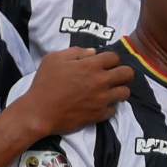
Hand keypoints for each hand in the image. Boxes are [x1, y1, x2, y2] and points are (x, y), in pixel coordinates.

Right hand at [13, 47, 133, 135]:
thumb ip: (76, 52)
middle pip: (127, 73)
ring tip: (110, 91)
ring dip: (119, 89)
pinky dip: (109, 106)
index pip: (115, 57)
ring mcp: (102, 99)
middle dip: (123, 72)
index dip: (110, 59)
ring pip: (125, 93)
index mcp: (91, 65)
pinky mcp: (99, 115)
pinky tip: (100, 104)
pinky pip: (114, 109)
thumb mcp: (54, 59)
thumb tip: (92, 52)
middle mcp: (101, 81)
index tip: (104, 63)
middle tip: (114, 75)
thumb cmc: (44, 83)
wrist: (39, 112)